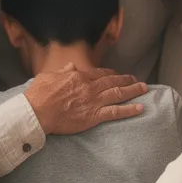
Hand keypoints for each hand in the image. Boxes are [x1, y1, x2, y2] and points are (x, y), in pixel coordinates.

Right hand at [25, 65, 148, 135]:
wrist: (37, 111)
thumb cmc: (39, 94)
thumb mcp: (49, 76)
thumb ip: (62, 71)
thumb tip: (70, 66)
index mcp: (79, 76)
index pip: (100, 73)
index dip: (111, 73)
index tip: (117, 74)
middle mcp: (90, 87)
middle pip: (113, 81)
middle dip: (126, 79)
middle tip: (137, 79)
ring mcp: (93, 101)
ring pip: (118, 93)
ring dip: (133, 90)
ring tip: (144, 88)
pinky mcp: (94, 116)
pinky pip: (116, 112)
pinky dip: (129, 110)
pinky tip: (140, 108)